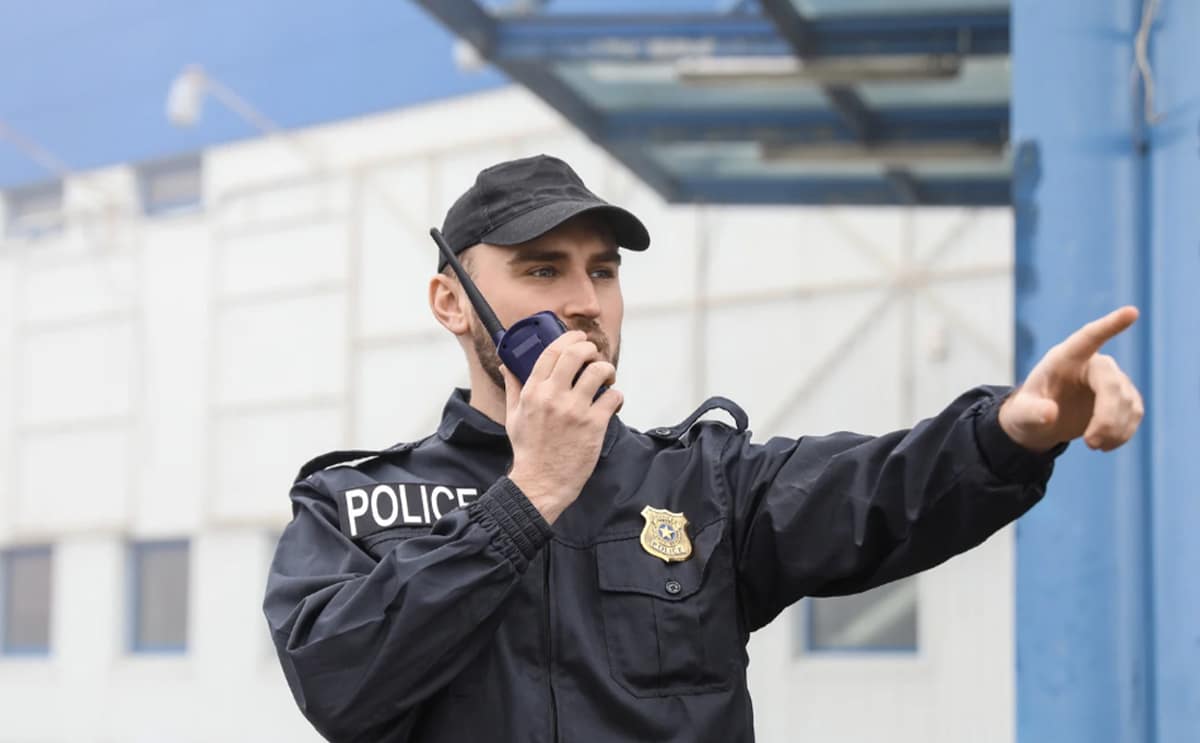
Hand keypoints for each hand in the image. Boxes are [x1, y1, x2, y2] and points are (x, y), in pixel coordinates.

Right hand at [503, 331, 622, 523]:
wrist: (540, 483)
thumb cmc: (528, 452)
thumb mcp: (513, 416)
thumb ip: (513, 387)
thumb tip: (506, 366)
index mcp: (533, 392)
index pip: (552, 352)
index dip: (569, 338)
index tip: (578, 337)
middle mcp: (553, 396)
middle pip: (577, 354)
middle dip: (590, 348)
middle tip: (594, 355)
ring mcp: (575, 410)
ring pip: (599, 371)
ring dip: (606, 370)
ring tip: (606, 377)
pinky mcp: (594, 425)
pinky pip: (613, 397)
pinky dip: (616, 396)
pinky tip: (612, 401)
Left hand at [999, 306, 1144, 452]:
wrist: (1038, 424)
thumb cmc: (1026, 412)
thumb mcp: (1021, 415)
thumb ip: (1032, 413)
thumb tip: (1049, 413)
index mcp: (1064, 359)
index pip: (1089, 337)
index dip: (1110, 325)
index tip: (1131, 312)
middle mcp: (1091, 364)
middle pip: (1113, 384)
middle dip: (1107, 417)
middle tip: (1090, 444)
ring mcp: (1110, 380)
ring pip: (1127, 402)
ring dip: (1115, 429)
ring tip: (1092, 446)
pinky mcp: (1122, 398)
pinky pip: (1134, 413)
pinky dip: (1123, 433)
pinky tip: (1106, 444)